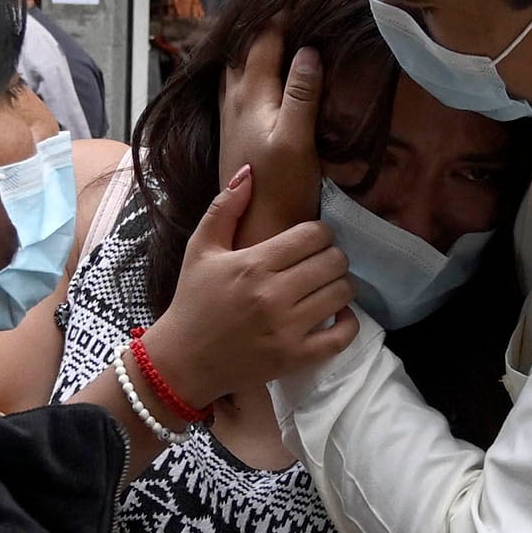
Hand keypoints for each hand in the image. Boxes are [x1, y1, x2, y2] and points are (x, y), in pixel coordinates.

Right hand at [140, 166, 358, 406]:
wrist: (183, 360)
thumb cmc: (192, 301)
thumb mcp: (200, 248)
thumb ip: (225, 207)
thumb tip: (249, 171)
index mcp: (253, 264)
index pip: (313, 235)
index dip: (320, 233)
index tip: (311, 240)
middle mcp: (273, 295)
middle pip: (334, 261)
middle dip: (332, 256)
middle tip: (320, 262)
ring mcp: (287, 329)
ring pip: (342, 293)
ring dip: (340, 285)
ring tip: (325, 285)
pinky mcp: (295, 357)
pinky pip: (342, 336)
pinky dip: (348, 323)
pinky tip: (336, 314)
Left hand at [220, 30, 323, 231]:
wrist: (254, 232)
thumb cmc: (281, 189)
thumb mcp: (297, 140)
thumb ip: (301, 93)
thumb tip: (307, 49)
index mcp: (251, 96)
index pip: (262, 41)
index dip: (278, 15)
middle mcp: (234, 102)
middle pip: (241, 50)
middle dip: (259, 25)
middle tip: (280, 4)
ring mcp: (230, 120)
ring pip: (233, 68)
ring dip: (248, 46)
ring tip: (263, 30)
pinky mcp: (232, 136)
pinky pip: (234, 86)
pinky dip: (245, 68)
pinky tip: (252, 74)